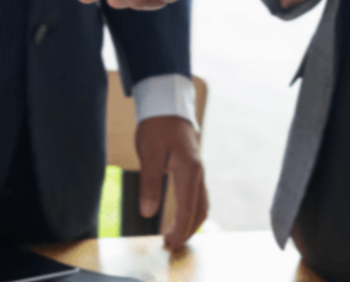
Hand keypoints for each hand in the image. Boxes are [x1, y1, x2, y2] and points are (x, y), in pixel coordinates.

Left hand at [136, 116, 207, 249]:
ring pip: (201, 203)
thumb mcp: (149, 153)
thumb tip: (148, 211)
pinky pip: (198, 195)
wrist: (167, 104)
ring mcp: (197, 171)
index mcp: (189, 170)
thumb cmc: (158, 126)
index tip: (169, 243)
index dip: (179, 229)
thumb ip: (149, 183)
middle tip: (170, 244)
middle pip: (200, 210)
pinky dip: (191, 210)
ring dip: (190, 222)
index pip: (187, 208)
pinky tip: (179, 215)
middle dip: (187, 230)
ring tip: (173, 234)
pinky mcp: (193, 169)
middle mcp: (198, 173)